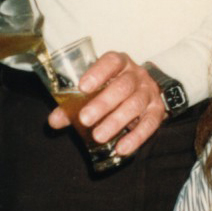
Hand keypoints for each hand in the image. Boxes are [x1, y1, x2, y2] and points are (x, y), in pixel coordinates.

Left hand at [47, 51, 166, 157]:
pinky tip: (122, 148)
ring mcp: (149, 92)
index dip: (98, 73)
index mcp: (119, 64)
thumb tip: (54, 121)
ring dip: (116, 121)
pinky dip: (136, 137)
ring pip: (135, 104)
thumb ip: (73, 104)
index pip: (111, 62)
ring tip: (99, 136)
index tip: (83, 87)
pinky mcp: (157, 111)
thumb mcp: (95, 90)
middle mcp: (136, 75)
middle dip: (103, 103)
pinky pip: (149, 124)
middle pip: (122, 87)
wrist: (146, 92)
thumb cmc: (113, 89)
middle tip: (85, 119)